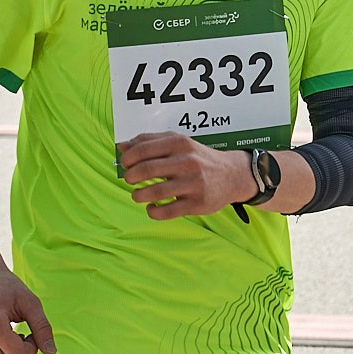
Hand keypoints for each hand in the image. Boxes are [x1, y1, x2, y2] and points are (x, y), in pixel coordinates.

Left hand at [118, 132, 254, 219]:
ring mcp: (193, 184)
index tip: (125, 164)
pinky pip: (167, 211)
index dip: (127, 158)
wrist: (232, 175)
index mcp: (179, 143)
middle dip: (131, 176)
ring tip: (137, 195)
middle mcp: (187, 161)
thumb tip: (121, 146)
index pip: (143, 149)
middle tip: (129, 179)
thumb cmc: (199, 158)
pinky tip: (151, 207)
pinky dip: (153, 211)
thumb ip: (149, 142)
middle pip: (146, 169)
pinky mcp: (197, 203)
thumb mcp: (178, 142)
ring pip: (155, 192)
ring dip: (139, 195)